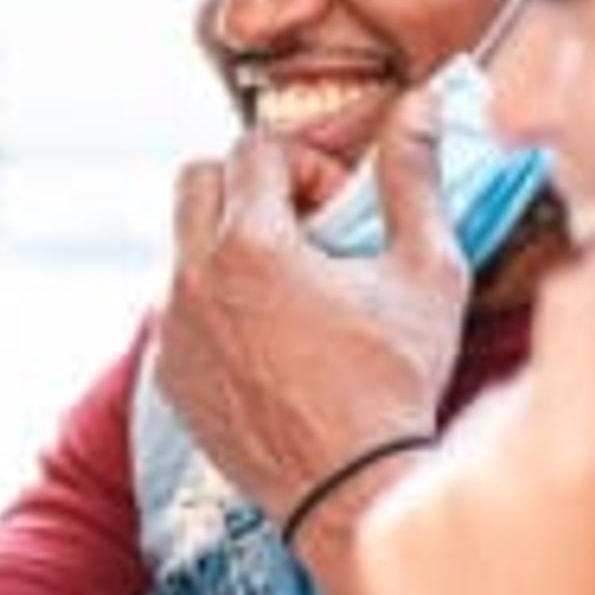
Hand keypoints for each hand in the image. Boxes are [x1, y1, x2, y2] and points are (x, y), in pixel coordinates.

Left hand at [151, 96, 468, 523]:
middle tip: (307, 230)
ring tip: (297, 289)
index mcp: (249, 247)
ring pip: (184, 249)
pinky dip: (219, 307)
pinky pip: (179, 313)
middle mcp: (192, 283)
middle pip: (196, 181)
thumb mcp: (424, 270)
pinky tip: (276, 342)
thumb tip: (420, 105)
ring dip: (233, 247)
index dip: (305, 163)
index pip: (252, 148)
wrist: (352, 489)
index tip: (341, 208)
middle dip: (249, 186)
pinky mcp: (169, 376)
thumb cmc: (396, 381)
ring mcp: (173, 333)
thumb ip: (415, 177)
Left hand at [358, 250, 594, 594]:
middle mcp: (487, 465)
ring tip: (536, 554)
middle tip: (593, 495)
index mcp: (579, 458)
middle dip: (563, 410)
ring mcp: (421, 497)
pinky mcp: (379, 529)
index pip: (579, 308)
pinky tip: (486, 573)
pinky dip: (458, 505)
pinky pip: (430, 480)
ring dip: (507, 461)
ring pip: (476, 432)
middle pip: (529, 381)